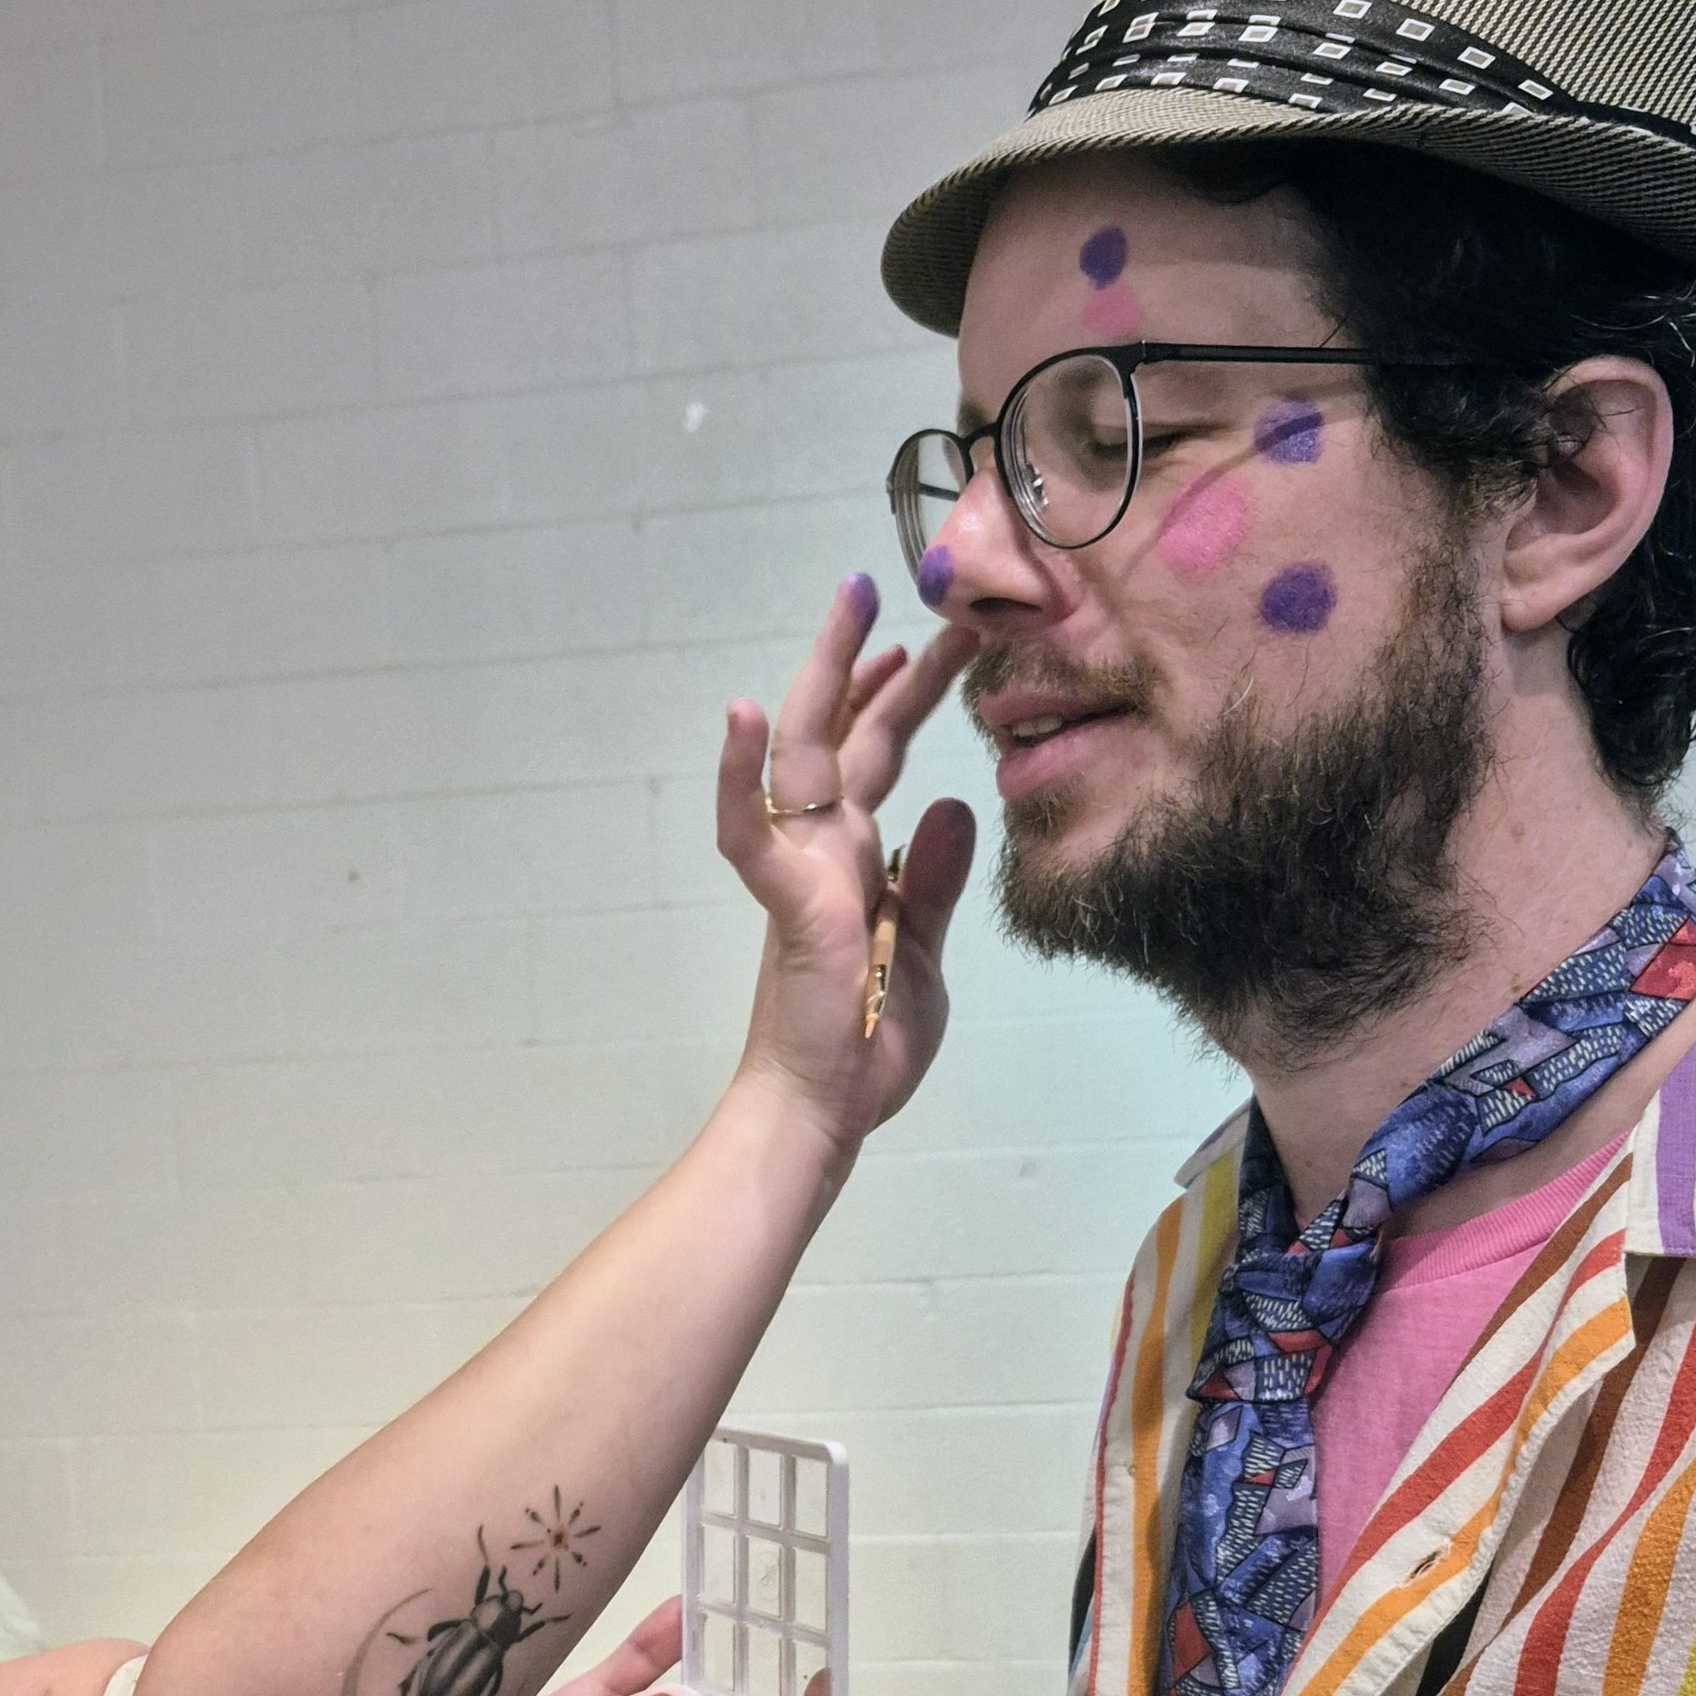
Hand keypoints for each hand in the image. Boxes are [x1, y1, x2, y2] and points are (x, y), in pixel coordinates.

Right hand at [719, 576, 978, 1162]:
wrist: (826, 1111)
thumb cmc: (867, 1042)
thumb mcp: (924, 952)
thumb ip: (938, 881)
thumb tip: (956, 805)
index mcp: (860, 858)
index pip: (883, 755)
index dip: (906, 695)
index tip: (938, 639)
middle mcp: (826, 849)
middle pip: (847, 732)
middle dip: (874, 657)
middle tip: (901, 584)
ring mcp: (803, 868)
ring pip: (806, 755)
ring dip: (826, 678)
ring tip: (852, 607)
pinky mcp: (787, 900)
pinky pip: (751, 831)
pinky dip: (739, 775)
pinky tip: (742, 717)